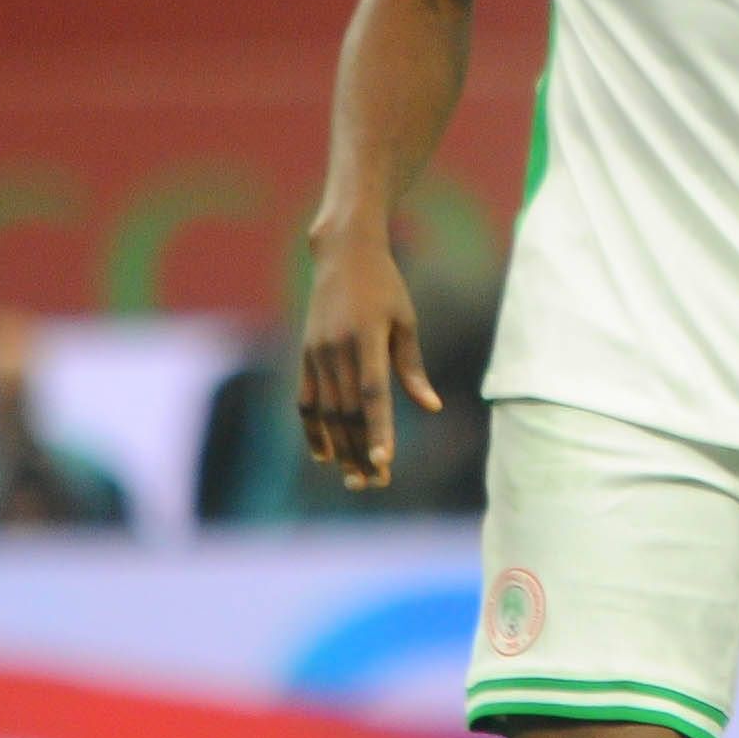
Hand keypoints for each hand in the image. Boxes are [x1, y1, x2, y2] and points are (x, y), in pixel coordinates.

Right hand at [297, 221, 439, 489]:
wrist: (342, 254)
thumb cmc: (384, 286)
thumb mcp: (405, 321)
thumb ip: (413, 367)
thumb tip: (431, 407)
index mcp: (366, 338)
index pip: (373, 393)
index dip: (379, 429)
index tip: (384, 461)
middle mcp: (337, 349)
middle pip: (349, 411)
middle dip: (362, 450)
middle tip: (375, 483)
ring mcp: (317, 353)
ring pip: (328, 412)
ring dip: (341, 448)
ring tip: (355, 479)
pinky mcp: (306, 356)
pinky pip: (307, 400)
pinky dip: (314, 430)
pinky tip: (325, 456)